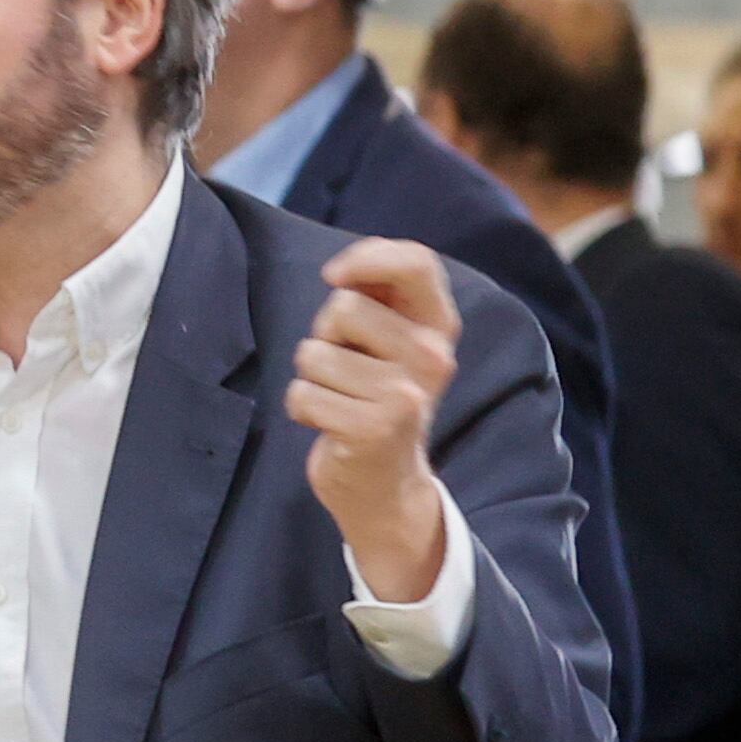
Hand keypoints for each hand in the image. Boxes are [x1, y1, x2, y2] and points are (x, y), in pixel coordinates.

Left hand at [291, 237, 460, 605]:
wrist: (386, 485)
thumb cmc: (373, 398)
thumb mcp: (386, 343)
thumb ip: (375, 298)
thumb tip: (343, 269)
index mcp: (439, 327)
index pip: (417, 262)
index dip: (367, 256)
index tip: (334, 275)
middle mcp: (433, 357)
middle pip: (343, 306)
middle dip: (326, 334)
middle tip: (346, 369)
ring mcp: (406, 394)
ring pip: (314, 354)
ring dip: (311, 377)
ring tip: (341, 398)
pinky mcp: (373, 428)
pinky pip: (301, 395)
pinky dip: (303, 409)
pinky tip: (331, 424)